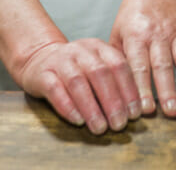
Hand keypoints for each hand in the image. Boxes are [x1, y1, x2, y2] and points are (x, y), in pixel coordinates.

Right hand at [16, 39, 141, 133]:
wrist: (39, 58)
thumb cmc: (77, 69)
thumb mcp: (98, 66)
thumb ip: (115, 80)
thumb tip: (136, 109)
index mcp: (100, 48)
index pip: (119, 65)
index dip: (129, 90)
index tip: (135, 113)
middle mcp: (81, 51)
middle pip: (100, 73)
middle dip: (113, 101)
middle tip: (119, 124)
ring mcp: (61, 61)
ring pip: (78, 82)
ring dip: (91, 108)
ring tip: (100, 128)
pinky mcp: (42, 75)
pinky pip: (55, 90)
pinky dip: (68, 106)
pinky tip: (78, 121)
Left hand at [110, 0, 175, 117]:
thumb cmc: (133, 16)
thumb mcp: (117, 32)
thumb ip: (117, 59)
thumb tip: (116, 90)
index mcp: (136, 36)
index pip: (138, 66)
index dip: (142, 88)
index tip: (144, 109)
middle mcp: (157, 35)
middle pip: (163, 66)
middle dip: (168, 90)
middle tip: (172, 112)